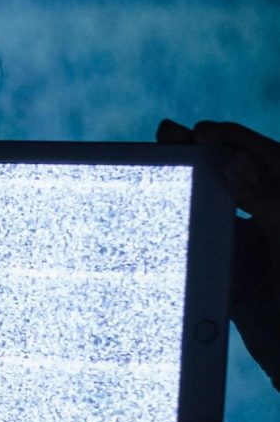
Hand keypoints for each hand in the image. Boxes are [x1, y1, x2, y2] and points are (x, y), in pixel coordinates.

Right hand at [158, 118, 279, 375]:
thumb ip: (270, 201)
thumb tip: (234, 160)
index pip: (270, 161)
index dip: (236, 142)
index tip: (199, 132)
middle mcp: (278, 227)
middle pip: (240, 181)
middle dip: (205, 160)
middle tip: (166, 139)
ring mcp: (260, 257)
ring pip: (219, 216)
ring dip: (189, 198)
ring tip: (153, 176)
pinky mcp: (239, 289)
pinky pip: (207, 259)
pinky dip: (184, 243)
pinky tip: (154, 232)